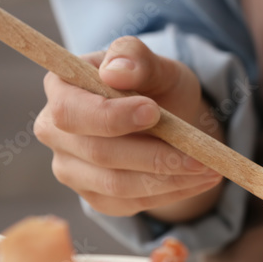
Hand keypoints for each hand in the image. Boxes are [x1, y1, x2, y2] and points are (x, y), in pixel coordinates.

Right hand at [34, 37, 224, 222]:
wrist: (166, 118)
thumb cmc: (153, 85)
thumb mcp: (154, 64)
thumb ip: (135, 57)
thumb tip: (116, 71)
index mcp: (60, 88)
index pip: (70, 112)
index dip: (111, 117)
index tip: (154, 112)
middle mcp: (54, 132)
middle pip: (99, 153)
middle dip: (154, 156)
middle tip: (200, 155)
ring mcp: (71, 169)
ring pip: (117, 185)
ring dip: (169, 180)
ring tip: (209, 169)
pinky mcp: (94, 196)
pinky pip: (131, 204)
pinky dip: (171, 194)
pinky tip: (198, 181)